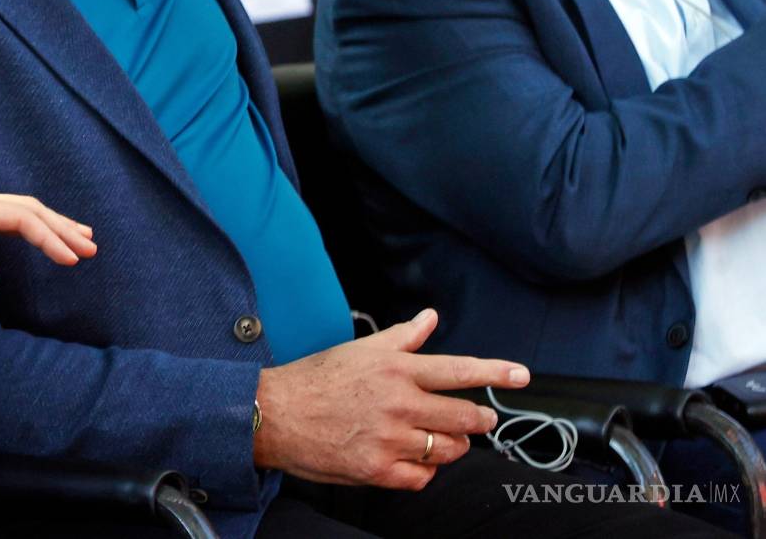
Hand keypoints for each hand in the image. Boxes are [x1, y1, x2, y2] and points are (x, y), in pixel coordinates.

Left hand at [0, 191, 95, 295]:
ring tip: (81, 237)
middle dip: (61, 226)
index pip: (20, 219)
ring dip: (50, 223)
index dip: (50, 238)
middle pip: (26, 208)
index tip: (73, 260)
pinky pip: (4, 218)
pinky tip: (39, 236)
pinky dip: (29, 226)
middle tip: (92, 248)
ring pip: (18, 210)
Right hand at [254, 309, 529, 489]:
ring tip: (434, 437)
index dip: (495, 373)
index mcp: (395, 370)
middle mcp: (398, 403)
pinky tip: (410, 458)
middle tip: (478, 420)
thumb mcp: (359, 350)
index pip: (458, 370)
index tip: (522, 376)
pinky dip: (424, 470)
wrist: (274, 414)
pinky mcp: (379, 470)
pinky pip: (424, 477)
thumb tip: (429, 319)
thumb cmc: (315, 380)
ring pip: (448, 449)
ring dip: (450, 445)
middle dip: (478, 420)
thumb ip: (401, 338)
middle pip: (464, 417)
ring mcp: (390, 439)